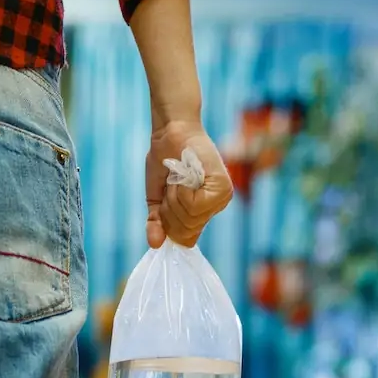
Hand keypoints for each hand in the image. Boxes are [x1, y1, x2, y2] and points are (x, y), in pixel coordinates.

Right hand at [146, 121, 231, 248]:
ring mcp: (222, 198)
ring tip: (178, 178)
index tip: (165, 200)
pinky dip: (182, 191)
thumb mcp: (157, 199)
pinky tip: (184, 176)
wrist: (170, 132)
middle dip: (169, 210)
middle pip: (186, 231)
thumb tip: (154, 245)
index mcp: (203, 212)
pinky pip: (195, 205)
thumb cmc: (165, 161)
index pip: (185, 239)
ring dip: (174, 198)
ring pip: (190, 218)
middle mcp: (216, 207)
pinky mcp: (223, 188)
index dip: (167, 224)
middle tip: (171, 185)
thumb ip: (157, 223)